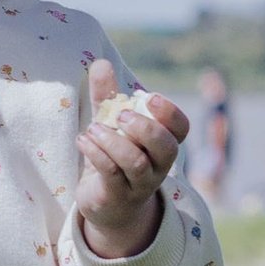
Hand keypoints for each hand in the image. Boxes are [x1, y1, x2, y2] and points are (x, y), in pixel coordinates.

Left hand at [75, 59, 186, 259]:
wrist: (107, 204)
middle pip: (166, 148)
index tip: (148, 97)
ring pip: (137, 163)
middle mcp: (158, 165)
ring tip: (93, 128)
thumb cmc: (114, 156)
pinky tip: (83, 140)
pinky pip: (112, 175)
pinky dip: (96, 154)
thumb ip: (107, 96)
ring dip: (114, 141)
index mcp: (162, 143)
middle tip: (120, 114)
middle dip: (145, 127)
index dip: (170, 113)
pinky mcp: (117, 196)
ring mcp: (139, 184)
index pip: (181, 128)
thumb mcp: (110, 124)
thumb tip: (101, 62)